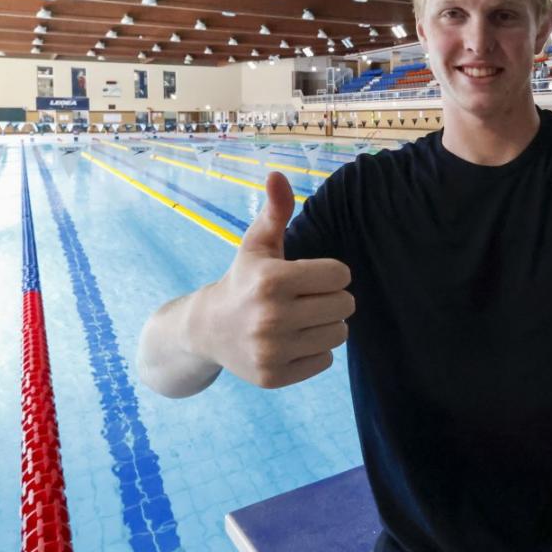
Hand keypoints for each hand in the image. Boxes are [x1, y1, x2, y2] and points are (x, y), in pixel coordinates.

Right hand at [194, 172, 353, 387]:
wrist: (206, 330)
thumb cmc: (243, 280)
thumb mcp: (257, 244)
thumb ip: (275, 211)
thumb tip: (277, 174)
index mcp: (272, 281)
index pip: (340, 275)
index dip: (330, 273)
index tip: (310, 277)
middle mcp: (271, 317)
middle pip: (345, 306)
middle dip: (332, 299)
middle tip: (308, 299)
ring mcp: (271, 351)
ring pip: (339, 334)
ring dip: (328, 325)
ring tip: (302, 320)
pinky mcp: (274, 377)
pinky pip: (325, 361)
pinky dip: (315, 351)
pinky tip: (291, 342)